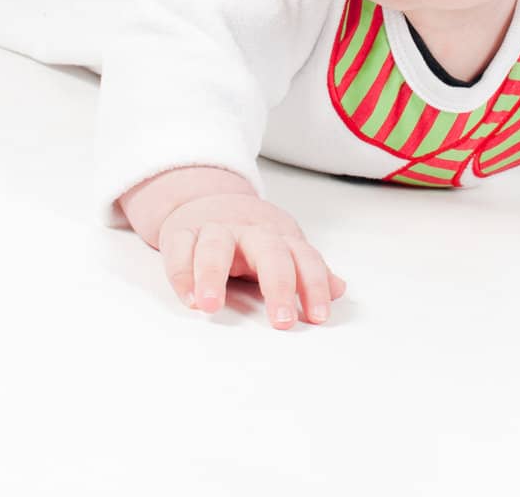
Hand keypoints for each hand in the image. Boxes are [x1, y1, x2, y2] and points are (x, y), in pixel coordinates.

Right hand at [157, 193, 347, 329]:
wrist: (207, 198)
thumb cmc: (250, 236)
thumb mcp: (284, 248)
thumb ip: (308, 270)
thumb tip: (339, 289)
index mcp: (279, 238)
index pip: (304, 258)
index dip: (314, 286)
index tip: (318, 317)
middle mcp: (249, 232)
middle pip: (268, 251)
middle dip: (278, 284)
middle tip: (282, 321)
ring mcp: (215, 230)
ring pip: (216, 245)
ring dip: (212, 275)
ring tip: (211, 306)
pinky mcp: (182, 233)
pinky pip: (180, 249)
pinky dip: (182, 273)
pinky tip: (188, 299)